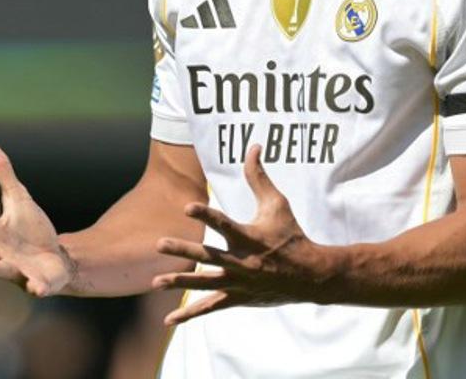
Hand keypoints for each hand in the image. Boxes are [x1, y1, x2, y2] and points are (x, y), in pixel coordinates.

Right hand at [0, 141, 75, 296]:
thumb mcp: (18, 199)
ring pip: (1, 271)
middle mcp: (0, 253)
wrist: (54, 261)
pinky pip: (36, 286)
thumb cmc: (31, 231)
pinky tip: (36, 288)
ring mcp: (17, 270)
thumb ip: (3, 175)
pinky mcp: (37, 282)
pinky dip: (36, 287)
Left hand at [152, 145, 328, 324]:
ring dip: (179, 282)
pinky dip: (189, 314)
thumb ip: (258, 177)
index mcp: (248, 237)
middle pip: (207, 255)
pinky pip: (209, 307)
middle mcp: (241, 261)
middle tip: (159, 244)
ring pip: (204, 284)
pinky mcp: (237, 298)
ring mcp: (238, 282)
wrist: (310, 275)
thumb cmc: (290, 235)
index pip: (223, 223)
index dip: (206, 213)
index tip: (187, 206)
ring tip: (155, 281)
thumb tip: (253, 146)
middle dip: (183, 250)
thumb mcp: (277, 204)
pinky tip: (168, 320)